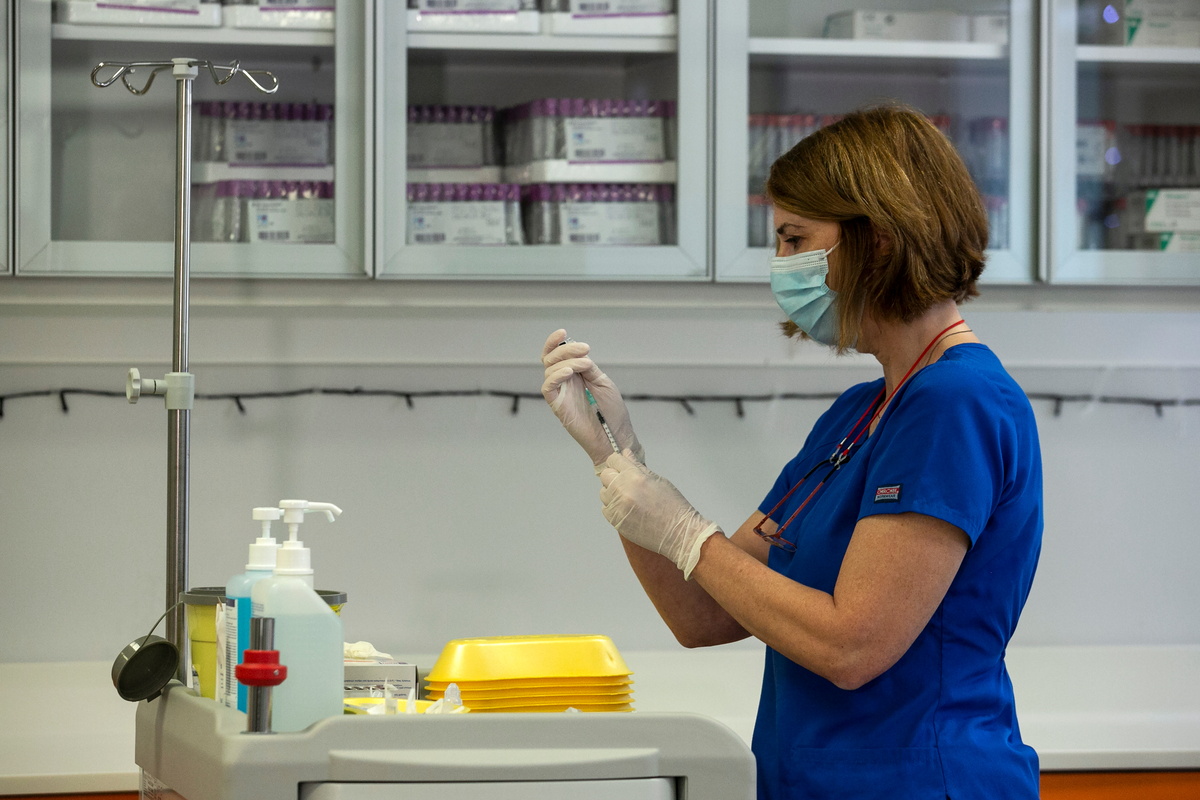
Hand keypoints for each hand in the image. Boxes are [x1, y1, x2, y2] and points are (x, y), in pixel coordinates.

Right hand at [541, 329, 644, 470]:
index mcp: (576, 374)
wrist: (614, 435)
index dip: (556, 342)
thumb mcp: (603, 382)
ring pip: (549, 369)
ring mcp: (560, 393)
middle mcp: (565, 382)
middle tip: (584, 349)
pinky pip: (548, 387)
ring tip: (583, 365)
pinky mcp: (557, 405)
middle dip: (565, 349)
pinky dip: (556, 376)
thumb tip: (579, 356)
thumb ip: (589, 368)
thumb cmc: (612, 412)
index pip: (558, 354)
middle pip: (552, 358)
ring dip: (566, 362)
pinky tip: (569, 373)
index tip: (562, 332)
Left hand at [598, 452, 721, 579]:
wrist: (678, 533)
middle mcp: (622, 490)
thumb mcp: (658, 480)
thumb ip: (638, 467)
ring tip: (629, 498)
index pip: (613, 460)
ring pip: (603, 493)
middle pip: (605, 475)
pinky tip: (627, 509)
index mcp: (635, 477)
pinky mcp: (615, 521)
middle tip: (627, 483)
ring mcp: (617, 507)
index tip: (622, 466)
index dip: (618, 462)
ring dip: (612, 492)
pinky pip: (605, 509)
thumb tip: (626, 454)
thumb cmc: (673, 506)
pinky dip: (613, 507)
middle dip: (614, 476)